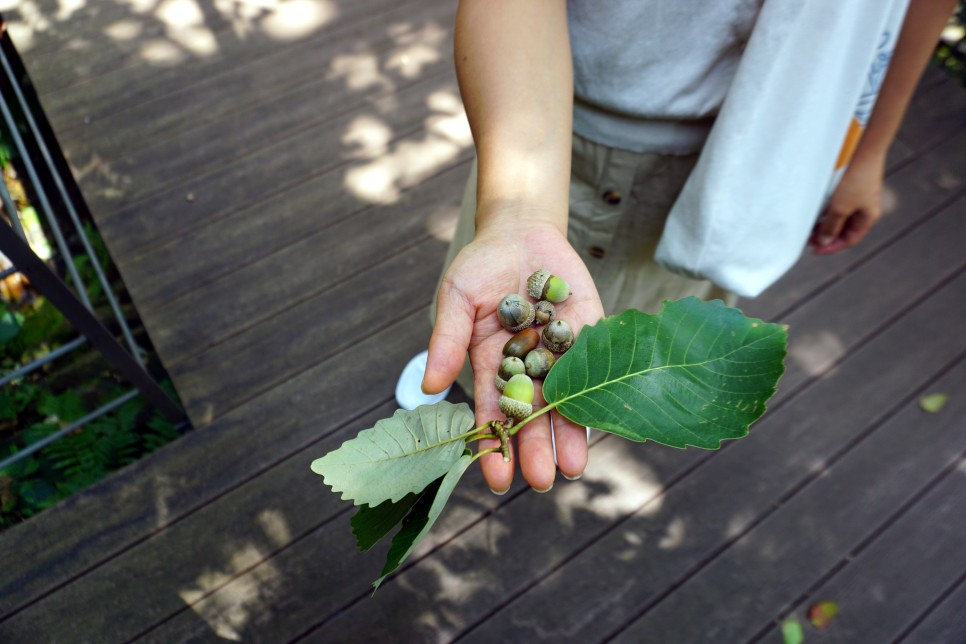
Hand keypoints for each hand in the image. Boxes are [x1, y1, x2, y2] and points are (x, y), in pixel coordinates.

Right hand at [422, 219, 603, 493]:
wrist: (521, 232)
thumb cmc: (480, 268)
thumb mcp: (457, 300)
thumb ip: (447, 341)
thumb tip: (430, 386)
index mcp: (492, 369)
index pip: (493, 415)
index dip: (494, 445)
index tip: (497, 478)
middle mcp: (529, 371)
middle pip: (532, 418)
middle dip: (536, 449)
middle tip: (541, 481)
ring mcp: (561, 357)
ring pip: (567, 403)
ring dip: (569, 436)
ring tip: (571, 467)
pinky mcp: (591, 338)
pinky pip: (596, 372)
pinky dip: (597, 396)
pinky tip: (599, 420)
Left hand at [810, 153, 885, 255]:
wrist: (862, 150)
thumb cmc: (854, 179)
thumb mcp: (839, 207)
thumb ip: (831, 226)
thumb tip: (824, 242)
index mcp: (868, 217)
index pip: (849, 240)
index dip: (832, 247)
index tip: (814, 250)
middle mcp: (865, 209)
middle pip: (844, 230)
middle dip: (827, 236)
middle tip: (808, 239)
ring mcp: (858, 198)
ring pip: (840, 218)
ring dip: (825, 224)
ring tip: (808, 228)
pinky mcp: (851, 188)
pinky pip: (838, 206)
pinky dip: (826, 212)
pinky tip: (814, 214)